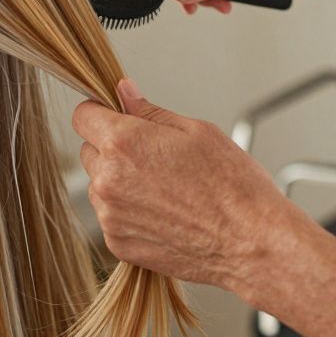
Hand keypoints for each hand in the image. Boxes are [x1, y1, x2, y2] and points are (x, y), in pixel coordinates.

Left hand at [73, 78, 311, 292]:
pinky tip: (164, 214)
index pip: (82, 116)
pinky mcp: (118, 243)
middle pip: (89, 151)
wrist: (253, 244)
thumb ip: (149, 111)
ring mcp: (110, 215)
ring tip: (165, 190)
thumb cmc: (234, 187)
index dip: (99, 113)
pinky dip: (129, 213)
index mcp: (123, 144)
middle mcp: (108, 180)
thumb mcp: (197, 132)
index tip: (114, 118)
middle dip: (112, 149)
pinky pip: (111, 218)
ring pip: (99, 186)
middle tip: (153, 158)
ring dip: (119, 183)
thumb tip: (123, 93)